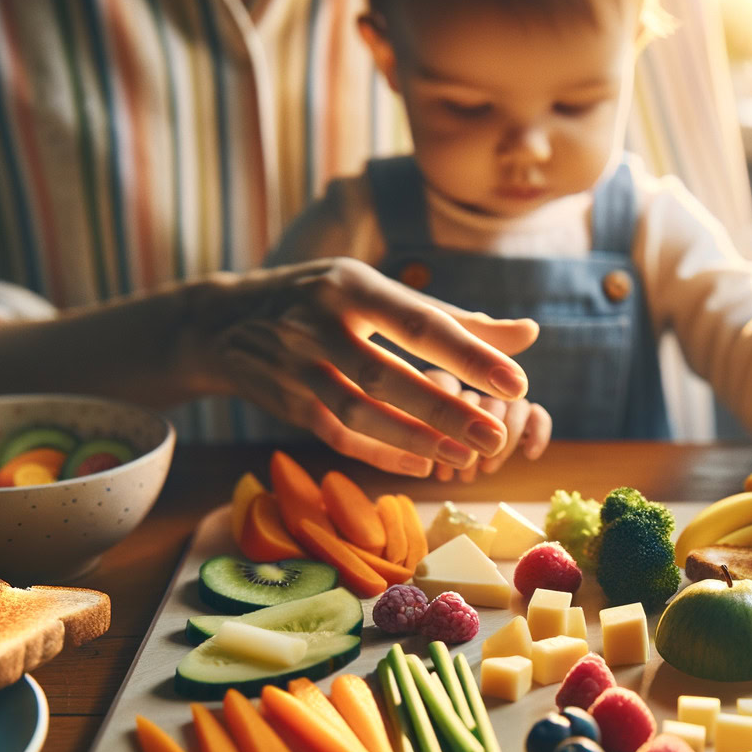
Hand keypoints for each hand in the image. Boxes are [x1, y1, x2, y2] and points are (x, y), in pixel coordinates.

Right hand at [186, 258, 539, 476]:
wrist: (223, 321)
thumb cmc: (325, 301)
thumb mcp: (380, 293)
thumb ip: (454, 318)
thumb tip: (528, 335)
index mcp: (353, 284)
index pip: (419, 322)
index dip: (469, 354)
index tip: (518, 380)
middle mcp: (318, 322)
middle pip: (387, 374)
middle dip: (444, 409)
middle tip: (494, 436)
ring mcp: (296, 365)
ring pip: (358, 411)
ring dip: (413, 438)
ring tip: (465, 457)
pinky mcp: (286, 403)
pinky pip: (336, 435)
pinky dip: (380, 453)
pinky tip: (423, 466)